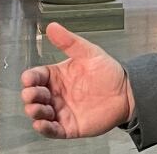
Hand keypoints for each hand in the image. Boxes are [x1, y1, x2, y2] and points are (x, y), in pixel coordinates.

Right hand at [20, 22, 134, 138]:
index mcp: (58, 76)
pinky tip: (41, 124)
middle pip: (34, 96)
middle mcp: (56, 94)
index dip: (30, 78)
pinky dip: (44, 128)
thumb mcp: (89, 53)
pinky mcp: (69, 126)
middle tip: (34, 93)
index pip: (36, 76)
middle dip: (30, 95)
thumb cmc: (108, 72)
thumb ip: (70, 42)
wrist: (127, 91)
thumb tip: (53, 27)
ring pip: (40, 113)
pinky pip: (52, 130)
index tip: (29, 78)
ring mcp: (61, 111)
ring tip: (37, 108)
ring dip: (35, 111)